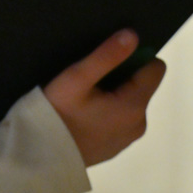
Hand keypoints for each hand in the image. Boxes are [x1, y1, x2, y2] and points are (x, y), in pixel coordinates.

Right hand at [43, 29, 163, 165]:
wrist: (38, 157)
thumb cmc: (55, 114)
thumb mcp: (76, 79)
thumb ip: (106, 56)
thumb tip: (133, 35)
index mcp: (134, 105)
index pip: (155, 68)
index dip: (134, 58)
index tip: (107, 62)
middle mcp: (139, 122)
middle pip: (141, 86)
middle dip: (119, 79)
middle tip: (86, 85)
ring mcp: (129, 137)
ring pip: (130, 104)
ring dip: (113, 97)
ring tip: (81, 103)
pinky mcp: (116, 147)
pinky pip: (120, 121)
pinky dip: (107, 114)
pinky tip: (82, 119)